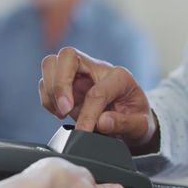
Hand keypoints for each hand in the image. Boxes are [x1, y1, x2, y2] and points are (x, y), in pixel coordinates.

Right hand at [40, 47, 158, 152]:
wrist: (132, 119)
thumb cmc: (136, 119)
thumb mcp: (140, 126)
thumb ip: (123, 124)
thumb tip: (101, 122)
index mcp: (120, 77)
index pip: (97, 91)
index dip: (88, 114)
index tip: (84, 132)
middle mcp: (97, 69)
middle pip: (67, 55)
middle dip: (60, 83)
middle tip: (65, 110)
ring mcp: (80, 75)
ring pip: (51, 64)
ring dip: (50, 89)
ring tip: (61, 112)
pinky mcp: (68, 84)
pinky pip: (46, 81)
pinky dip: (47, 97)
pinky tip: (59, 112)